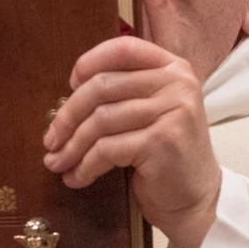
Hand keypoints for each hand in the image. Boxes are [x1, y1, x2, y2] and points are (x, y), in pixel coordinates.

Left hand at [42, 37, 221, 247]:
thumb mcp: (151, 111)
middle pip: (103, 86)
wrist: (198, 199)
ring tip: (57, 162)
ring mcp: (172, 111)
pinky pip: (107, 149)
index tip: (70, 86)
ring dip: (72, 146)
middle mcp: (177, 83)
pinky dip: (85, 165)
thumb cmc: (164, 154)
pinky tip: (77, 177)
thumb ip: (124, 91)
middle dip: (68, 115)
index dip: (90, 62)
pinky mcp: (162, 141)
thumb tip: (69, 92)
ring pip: (101, 120)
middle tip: (51, 139)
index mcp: (173, 68)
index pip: (123, 48)